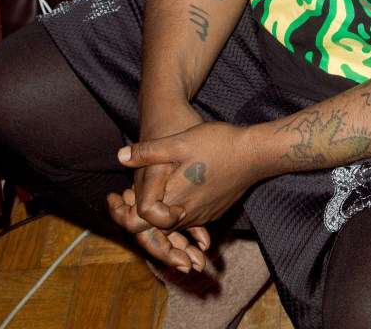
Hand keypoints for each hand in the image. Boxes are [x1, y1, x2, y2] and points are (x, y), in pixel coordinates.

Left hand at [108, 97, 210, 270]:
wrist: (255, 154)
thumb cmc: (219, 144)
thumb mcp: (181, 142)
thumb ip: (149, 152)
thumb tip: (120, 156)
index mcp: (174, 199)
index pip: (138, 223)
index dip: (122, 213)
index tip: (114, 197)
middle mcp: (186, 214)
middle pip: (152, 228)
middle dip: (134, 215)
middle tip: (120, 199)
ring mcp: (201, 215)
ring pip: (170, 225)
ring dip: (154, 216)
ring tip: (140, 197)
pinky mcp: (212, 211)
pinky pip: (187, 220)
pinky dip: (173, 214)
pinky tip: (172, 194)